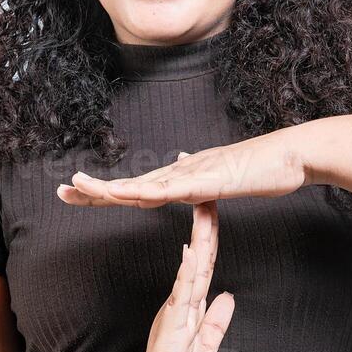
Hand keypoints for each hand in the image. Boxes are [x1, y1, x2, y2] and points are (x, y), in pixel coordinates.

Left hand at [57, 133, 308, 207]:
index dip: (103, 192)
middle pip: (130, 185)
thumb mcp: (222, 176)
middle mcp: (181, 173)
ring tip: (79, 187)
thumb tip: (182, 168)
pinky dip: (148, 192)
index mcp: (181, 178)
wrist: (292, 156)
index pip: (135, 188)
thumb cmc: (262, 168)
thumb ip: (199, 176)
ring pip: (145, 186)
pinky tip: (127, 195)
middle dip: (93, 190)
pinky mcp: (211, 181)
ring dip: (111, 189)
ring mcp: (194, 176)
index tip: (74, 194)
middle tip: (60, 193)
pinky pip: (175, 190)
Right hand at [126, 199, 235, 351]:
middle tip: (208, 195)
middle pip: (196, 263)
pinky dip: (187, 276)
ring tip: (203, 214)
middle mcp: (179, 310)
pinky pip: (181, 301)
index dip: (211, 242)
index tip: (215, 212)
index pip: (204, 270)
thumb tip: (227, 299)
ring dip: (198, 244)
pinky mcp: (170, 336)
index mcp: (188, 313)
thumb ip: (214, 327)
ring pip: (189, 275)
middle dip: (203, 229)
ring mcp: (173, 321)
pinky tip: (191, 255)